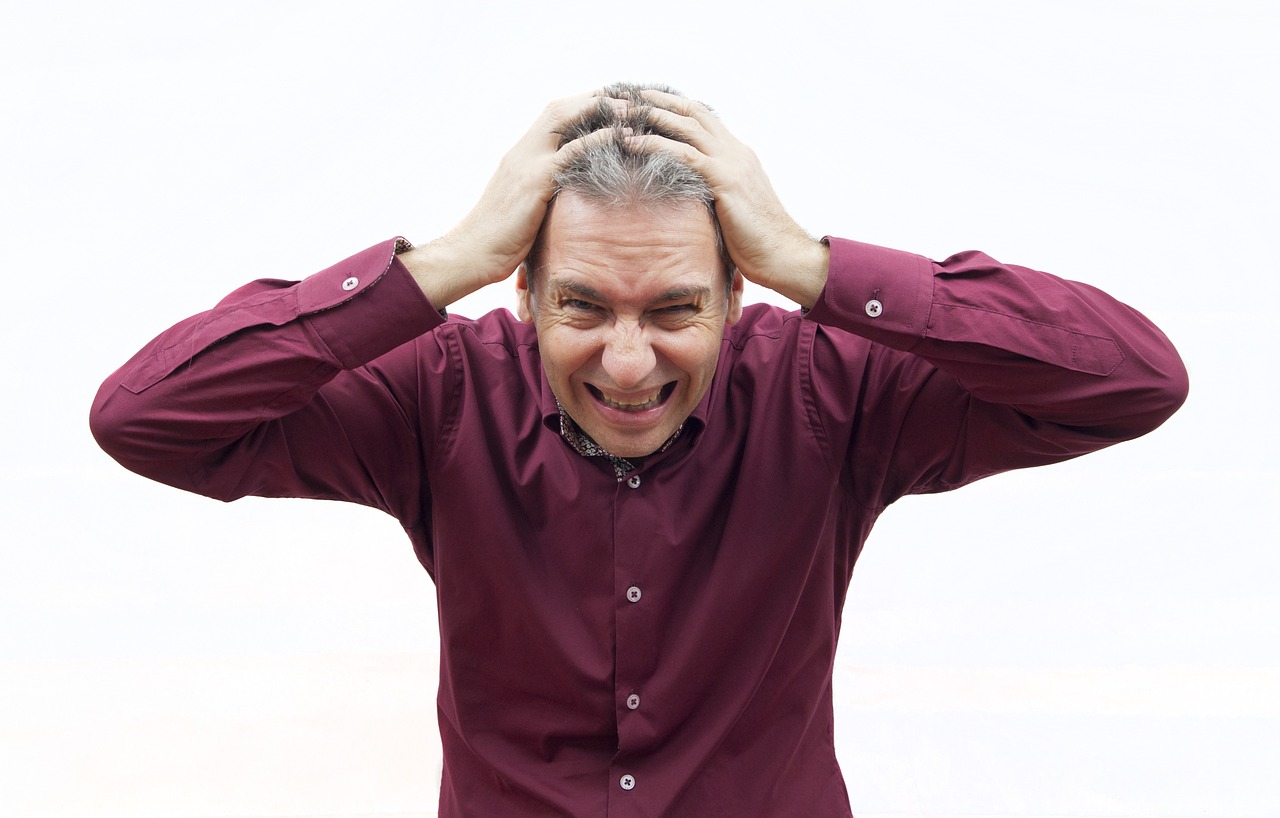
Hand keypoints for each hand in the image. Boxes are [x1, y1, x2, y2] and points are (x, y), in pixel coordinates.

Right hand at [400, 92, 622, 307]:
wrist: (473, 253)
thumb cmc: (500, 239)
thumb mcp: (525, 206)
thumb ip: (544, 191)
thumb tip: (570, 194)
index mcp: (520, 154)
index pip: (552, 116)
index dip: (581, 105)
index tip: (611, 102)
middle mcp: (522, 151)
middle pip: (559, 108)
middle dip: (594, 98)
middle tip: (627, 95)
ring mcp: (527, 163)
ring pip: (564, 119)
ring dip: (599, 110)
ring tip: (630, 109)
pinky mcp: (534, 181)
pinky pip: (570, 153)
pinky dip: (597, 140)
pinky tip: (620, 137)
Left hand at [620, 89, 828, 307]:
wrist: (782, 255)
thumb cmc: (757, 242)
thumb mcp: (732, 208)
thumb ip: (714, 192)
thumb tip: (688, 196)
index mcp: (738, 155)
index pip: (704, 119)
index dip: (675, 107)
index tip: (647, 100)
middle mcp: (736, 152)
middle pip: (693, 113)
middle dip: (659, 100)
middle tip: (628, 94)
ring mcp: (732, 163)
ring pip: (687, 126)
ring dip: (652, 115)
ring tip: (622, 112)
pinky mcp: (725, 180)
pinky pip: (684, 155)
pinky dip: (654, 144)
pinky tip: (630, 143)